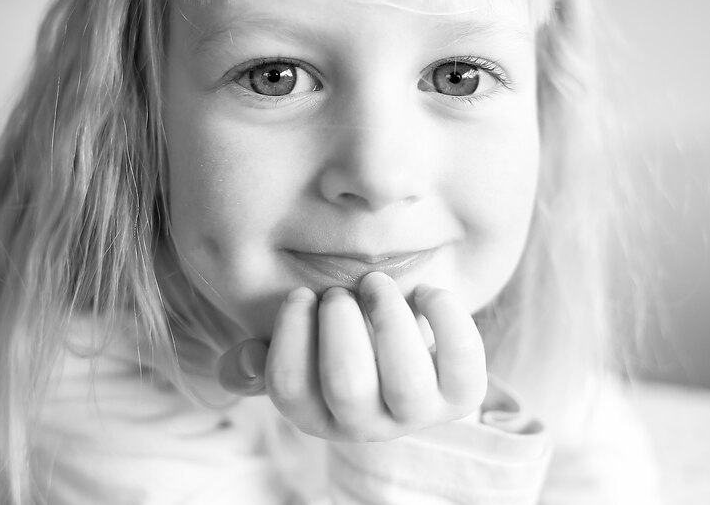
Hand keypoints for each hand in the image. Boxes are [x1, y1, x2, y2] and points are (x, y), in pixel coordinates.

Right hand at [216, 271, 487, 440]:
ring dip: (387, 315)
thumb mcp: (300, 350)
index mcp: (319, 415)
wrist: (413, 347)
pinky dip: (444, 314)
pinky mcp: (462, 393)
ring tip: (376, 284)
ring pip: (406, 379)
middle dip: (340, 323)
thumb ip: (261, 357)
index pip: (290, 389)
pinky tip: (424, 293)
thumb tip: (246, 361)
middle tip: (340, 292)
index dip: (290, 333)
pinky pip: (463, 359)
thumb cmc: (345, 340)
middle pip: (348, 386)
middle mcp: (367, 425)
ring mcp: (418, 413)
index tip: (301, 294)